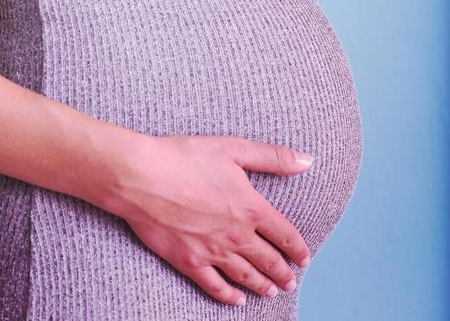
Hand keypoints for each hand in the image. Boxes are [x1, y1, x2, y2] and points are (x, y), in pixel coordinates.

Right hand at [110, 134, 312, 306]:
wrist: (142, 176)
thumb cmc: (185, 157)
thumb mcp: (233, 148)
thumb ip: (272, 157)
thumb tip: (307, 162)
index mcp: (250, 207)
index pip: (284, 234)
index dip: (298, 248)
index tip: (304, 258)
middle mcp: (236, 235)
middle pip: (268, 260)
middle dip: (283, 273)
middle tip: (291, 281)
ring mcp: (213, 252)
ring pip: (245, 276)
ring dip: (262, 286)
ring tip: (272, 293)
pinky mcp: (189, 261)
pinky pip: (215, 286)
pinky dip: (229, 296)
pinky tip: (237, 301)